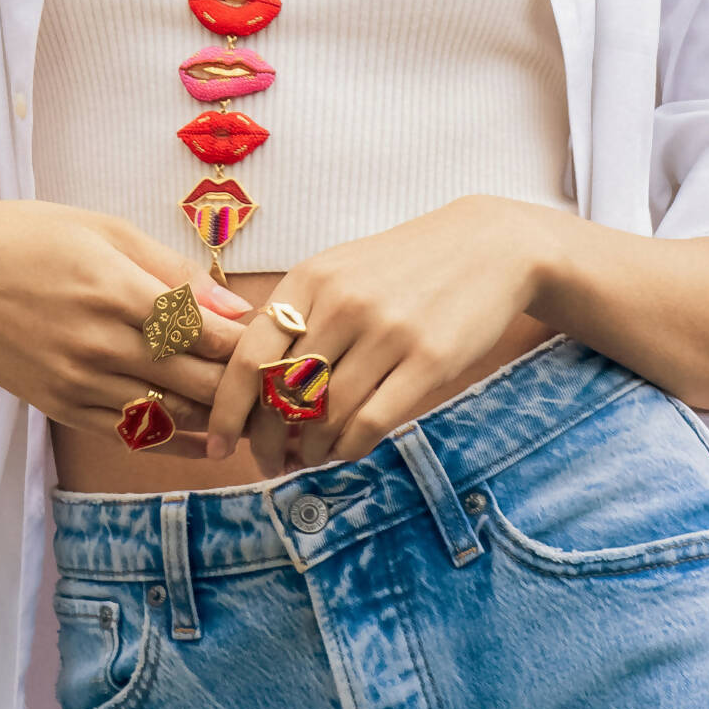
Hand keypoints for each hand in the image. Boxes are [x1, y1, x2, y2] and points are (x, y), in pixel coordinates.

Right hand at [0, 193, 253, 456]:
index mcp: (115, 289)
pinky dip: (175, 442)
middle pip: (196, 379)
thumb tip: (238, 307)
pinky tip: (208, 441)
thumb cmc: (33, 236)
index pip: (207, 333)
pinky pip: (130, 435)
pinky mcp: (60, 406)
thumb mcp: (107, 231)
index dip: (250, 344)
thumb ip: (175, 273)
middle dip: (244, 387)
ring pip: (169, 413)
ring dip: (218, 419)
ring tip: (255, 416)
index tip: (277, 346)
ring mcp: (76, 381)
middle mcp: (98, 343)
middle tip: (280, 389)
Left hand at [207, 195, 550, 475]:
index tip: (218, 443)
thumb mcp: (339, 271)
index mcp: (310, 280)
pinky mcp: (430, 359)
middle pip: (282, 394)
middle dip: (266, 441)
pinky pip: (371, 421)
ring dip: (309, 450)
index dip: (226, 409)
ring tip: (308, 458)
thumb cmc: (402, 269)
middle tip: (267, 462)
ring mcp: (388, 331)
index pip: (248, 355)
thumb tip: (249, 387)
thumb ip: (295, 317)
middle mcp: (343, 303)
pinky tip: (344, 451)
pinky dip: (348, 448)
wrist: (490, 246)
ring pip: (325, 415)